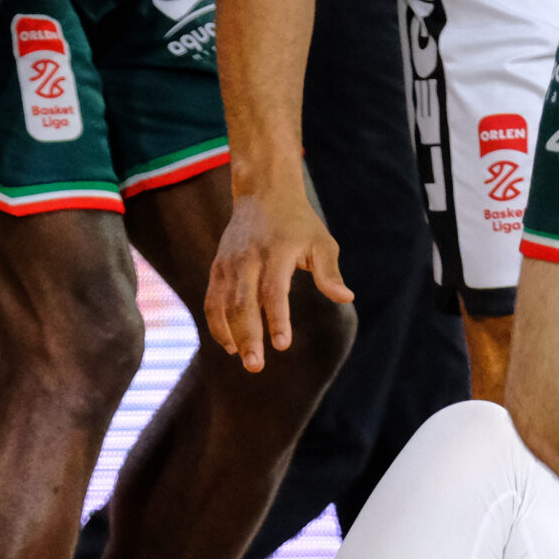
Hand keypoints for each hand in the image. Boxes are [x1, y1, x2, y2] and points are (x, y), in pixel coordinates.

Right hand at [205, 186, 354, 373]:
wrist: (263, 192)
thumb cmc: (298, 222)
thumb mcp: (321, 241)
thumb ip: (329, 272)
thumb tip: (346, 297)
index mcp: (276, 252)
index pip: (273, 291)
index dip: (276, 319)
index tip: (282, 345)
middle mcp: (248, 259)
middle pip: (243, 304)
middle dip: (248, 336)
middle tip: (256, 366)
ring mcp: (228, 264)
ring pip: (223, 306)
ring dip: (231, 336)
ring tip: (244, 360)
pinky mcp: (217, 269)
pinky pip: (212, 302)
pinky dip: (218, 325)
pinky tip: (231, 345)